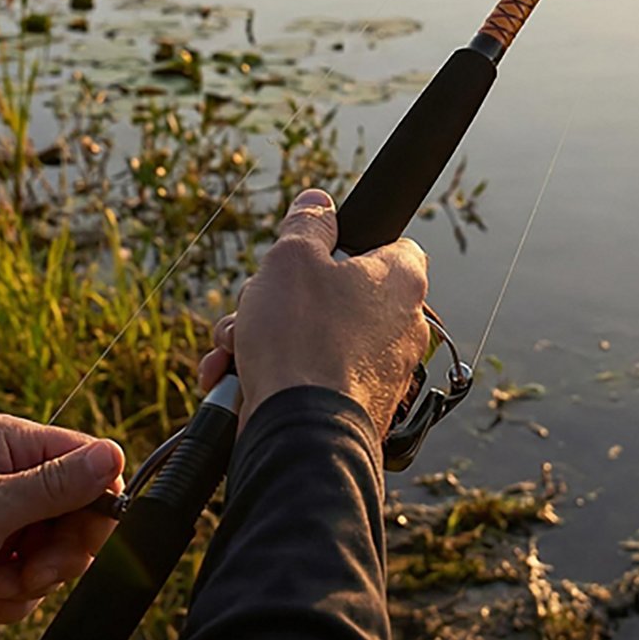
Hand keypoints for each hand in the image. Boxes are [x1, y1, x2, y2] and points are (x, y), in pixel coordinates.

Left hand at [0, 414, 124, 638]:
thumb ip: (56, 485)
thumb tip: (113, 455)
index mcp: (14, 444)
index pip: (89, 462)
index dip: (95, 504)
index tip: (81, 540)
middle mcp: (12, 475)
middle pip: (78, 512)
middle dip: (59, 553)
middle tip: (31, 574)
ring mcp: (1, 516)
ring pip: (56, 550)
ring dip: (32, 581)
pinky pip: (29, 578)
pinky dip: (12, 597)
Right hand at [199, 188, 429, 437]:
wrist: (302, 437)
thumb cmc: (303, 341)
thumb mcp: (292, 259)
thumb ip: (307, 224)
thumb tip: (318, 202)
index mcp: (401, 280)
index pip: (388, 243)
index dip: (344, 242)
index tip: (310, 254)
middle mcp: (403, 326)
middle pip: (337, 292)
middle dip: (281, 299)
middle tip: (255, 306)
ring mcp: (381, 372)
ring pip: (315, 336)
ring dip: (266, 337)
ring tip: (235, 349)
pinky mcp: (357, 408)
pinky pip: (312, 377)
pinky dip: (276, 375)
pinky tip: (239, 380)